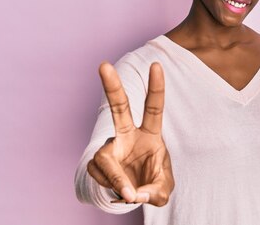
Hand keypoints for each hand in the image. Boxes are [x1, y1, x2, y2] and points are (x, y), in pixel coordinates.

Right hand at [87, 62, 173, 205]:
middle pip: (119, 107)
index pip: (154, 108)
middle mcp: (128, 135)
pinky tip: (119, 191)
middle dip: (111, 87)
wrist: (133, 194)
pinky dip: (112, 188)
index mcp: (150, 134)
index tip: (156, 65)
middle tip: (103, 65)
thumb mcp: (162, 189)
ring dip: (116, 179)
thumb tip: (133, 193)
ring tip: (128, 194)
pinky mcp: (97, 163)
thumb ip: (155, 192)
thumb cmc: (152, 183)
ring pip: (104, 159)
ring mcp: (111, 148)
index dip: (156, 87)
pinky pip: (101, 176)